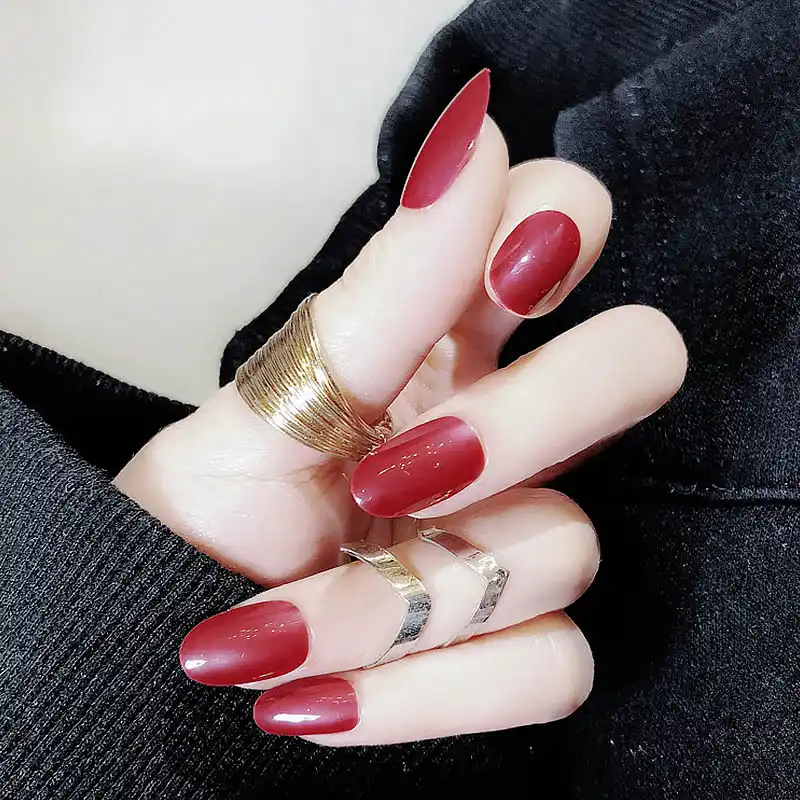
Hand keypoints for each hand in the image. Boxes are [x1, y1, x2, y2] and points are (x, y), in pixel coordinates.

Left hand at [116, 71, 685, 744]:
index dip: (561, 225)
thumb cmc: (212, 501)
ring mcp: (522, 535)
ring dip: (399, 603)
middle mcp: (506, 426)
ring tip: (282, 626)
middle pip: (639, 363)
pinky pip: (551, 670)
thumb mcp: (274, 398)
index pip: (561, 221)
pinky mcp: (519, 643)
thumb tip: (467, 141)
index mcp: (447, 341)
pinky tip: (318, 697)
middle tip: (396, 474)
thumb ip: (383, 294)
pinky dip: (426, 697)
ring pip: (569, 547)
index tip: (503, 277)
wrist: (171, 629)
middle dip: (534, 418)